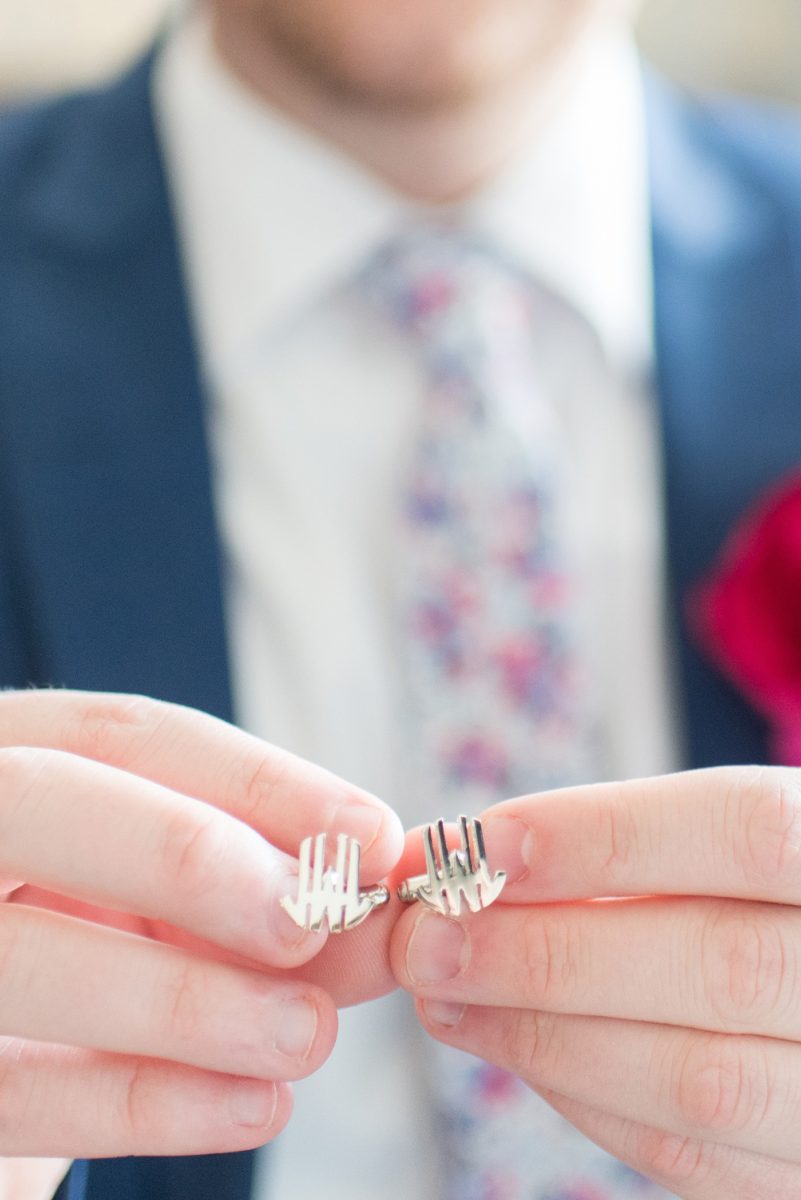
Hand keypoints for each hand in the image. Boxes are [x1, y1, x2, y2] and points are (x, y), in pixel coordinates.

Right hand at [0, 689, 401, 1158]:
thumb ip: (268, 897)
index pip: (122, 735)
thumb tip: (384, 914)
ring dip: (186, 999)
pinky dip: (146, 1103)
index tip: (371, 834)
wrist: (13, 1051)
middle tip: (311, 920)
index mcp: (18, 759)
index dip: (255, 779)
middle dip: (194, 856)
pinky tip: (255, 1104)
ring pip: (29, 956)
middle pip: (53, 802)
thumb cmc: (105, 944)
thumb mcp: (176, 902)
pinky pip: (19, 1091)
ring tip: (307, 1034)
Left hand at [392, 768, 800, 1197]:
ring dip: (541, 1035)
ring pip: (699, 1081)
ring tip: (442, 994)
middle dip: (545, 952)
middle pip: (717, 966)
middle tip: (427, 936)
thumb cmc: (761, 895)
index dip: (600, 835)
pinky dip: (583, 1098)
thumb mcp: (727, 844)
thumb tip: (465, 860)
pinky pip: (692, 1157)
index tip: (475, 845)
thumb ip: (626, 847)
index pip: (744, 829)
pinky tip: (513, 1043)